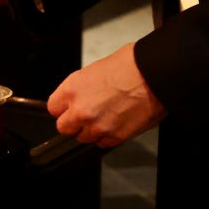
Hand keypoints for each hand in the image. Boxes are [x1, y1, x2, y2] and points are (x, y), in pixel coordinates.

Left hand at [47, 41, 164, 148]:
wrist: (154, 75)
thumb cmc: (130, 65)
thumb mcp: (95, 70)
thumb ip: (82, 88)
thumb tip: (79, 97)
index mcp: (73, 89)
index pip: (53, 108)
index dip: (62, 108)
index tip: (68, 108)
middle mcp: (81, 110)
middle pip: (64, 127)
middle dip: (74, 122)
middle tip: (86, 115)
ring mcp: (97, 126)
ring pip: (83, 138)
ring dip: (91, 130)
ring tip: (106, 116)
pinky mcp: (115, 137)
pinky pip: (103, 143)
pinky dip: (108, 136)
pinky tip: (116, 122)